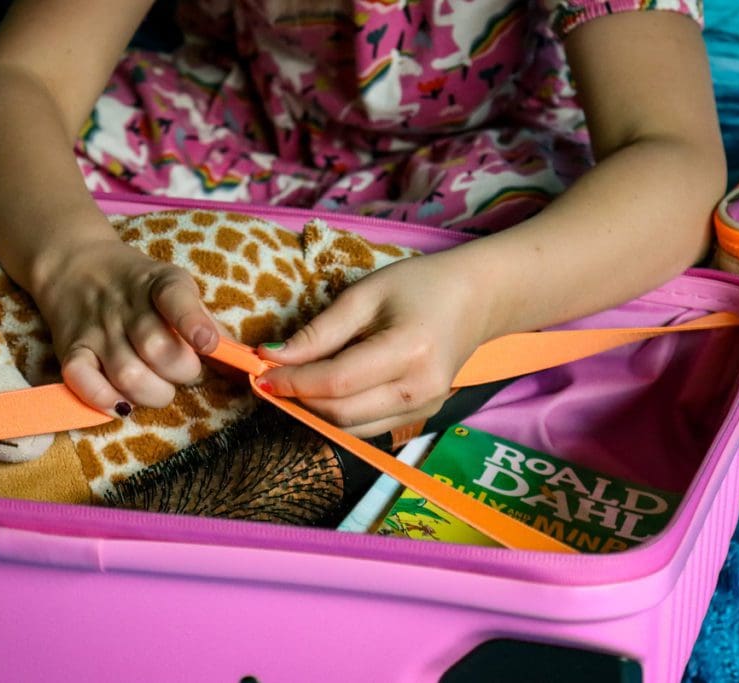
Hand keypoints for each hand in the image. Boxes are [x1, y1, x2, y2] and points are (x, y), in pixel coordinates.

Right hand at [32, 234, 219, 415]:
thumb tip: (242, 359)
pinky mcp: (72, 349)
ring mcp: (97, 329)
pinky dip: (103, 398)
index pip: (174, 297)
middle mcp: (126, 305)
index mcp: (159, 283)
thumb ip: (207, 321)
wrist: (75, 264)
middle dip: (181, 371)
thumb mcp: (175, 288)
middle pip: (156, 348)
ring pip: (127, 373)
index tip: (207, 344)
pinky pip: (82, 380)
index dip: (193, 323)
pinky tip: (121, 403)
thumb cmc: (139, 286)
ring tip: (158, 388)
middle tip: (183, 371)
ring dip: (152, 392)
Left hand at [256, 251, 490, 436]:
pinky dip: (339, 414)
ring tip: (293, 386)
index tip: (260, 372)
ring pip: (352, 428)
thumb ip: (321, 330)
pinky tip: (324, 392)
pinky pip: (368, 426)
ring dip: (315, 412)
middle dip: (298, 400)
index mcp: (409, 351)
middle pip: (341, 413)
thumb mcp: (367, 294)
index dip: (294, 381)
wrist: (478, 299)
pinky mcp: (422, 415)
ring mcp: (425, 408)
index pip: (337, 382)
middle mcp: (420, 389)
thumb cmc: (421, 286)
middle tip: (269, 380)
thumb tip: (274, 356)